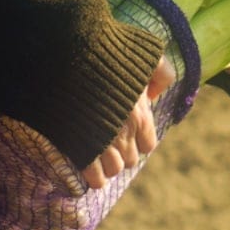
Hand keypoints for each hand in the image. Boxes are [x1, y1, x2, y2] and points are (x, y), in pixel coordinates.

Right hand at [81, 55, 175, 189]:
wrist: (68, 56)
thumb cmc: (107, 52)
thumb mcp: (145, 54)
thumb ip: (161, 72)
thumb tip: (155, 95)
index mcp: (141, 115)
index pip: (147, 145)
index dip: (137, 140)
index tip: (125, 132)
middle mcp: (125, 133)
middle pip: (130, 160)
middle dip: (120, 152)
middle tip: (107, 140)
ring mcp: (103, 143)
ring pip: (113, 170)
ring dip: (106, 165)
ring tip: (95, 153)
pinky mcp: (80, 149)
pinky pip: (93, 177)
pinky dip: (92, 176)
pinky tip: (85, 164)